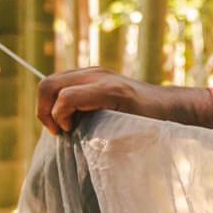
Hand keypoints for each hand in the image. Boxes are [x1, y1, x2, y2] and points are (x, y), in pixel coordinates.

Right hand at [36, 67, 191, 135]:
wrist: (166, 104)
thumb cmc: (152, 123)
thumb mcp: (133, 132)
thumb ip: (107, 136)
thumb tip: (75, 142)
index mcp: (110, 90)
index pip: (66, 97)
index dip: (59, 118)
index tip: (69, 133)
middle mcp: (98, 75)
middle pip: (49, 84)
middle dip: (45, 111)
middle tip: (58, 131)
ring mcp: (93, 71)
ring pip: (51, 81)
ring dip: (48, 104)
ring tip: (62, 124)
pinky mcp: (90, 73)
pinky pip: (61, 82)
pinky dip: (56, 99)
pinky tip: (69, 115)